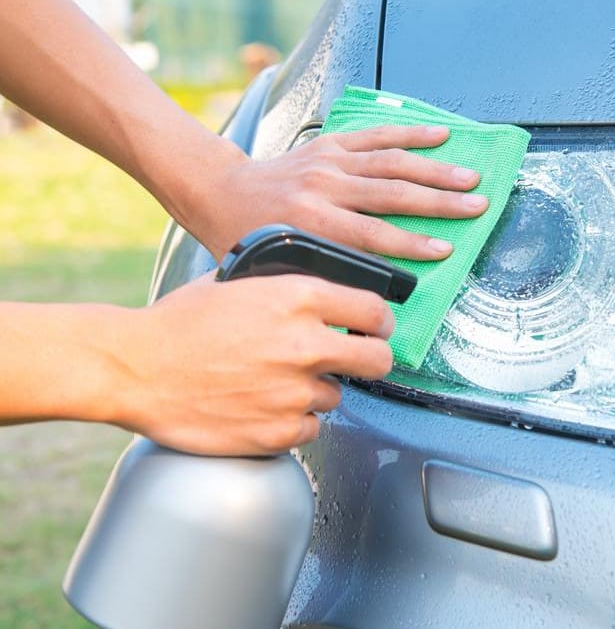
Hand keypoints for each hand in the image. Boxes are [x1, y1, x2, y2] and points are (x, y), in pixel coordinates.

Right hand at [109, 274, 394, 455]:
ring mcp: (293, 393)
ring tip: (272, 382)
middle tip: (357, 359)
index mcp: (297, 299)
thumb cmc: (178, 324)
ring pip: (336, 396)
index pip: (375, 310)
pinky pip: (309, 428)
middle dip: (372, 359)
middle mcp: (304, 345)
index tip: (378, 327)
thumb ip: (286, 290)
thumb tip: (322, 297)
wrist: (133, 369)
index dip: (381, 320)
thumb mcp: (238, 283)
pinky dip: (293, 421)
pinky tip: (262, 406)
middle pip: (379, 360)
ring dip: (315, 391)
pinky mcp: (279, 432)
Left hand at [184, 125, 485, 260]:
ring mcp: (329, 162)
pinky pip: (377, 136)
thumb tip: (365, 297)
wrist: (220, 190)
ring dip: (435, 170)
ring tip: (471, 177)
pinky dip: (410, 135)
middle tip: (477, 207)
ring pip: (392, 163)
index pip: (372, 235)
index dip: (412, 244)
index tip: (446, 250)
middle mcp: (323, 187)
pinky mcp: (332, 145)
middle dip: (439, 203)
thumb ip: (320, 277)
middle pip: (392, 195)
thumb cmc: (246, 236)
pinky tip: (441, 135)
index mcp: (309, 221)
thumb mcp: (275, 267)